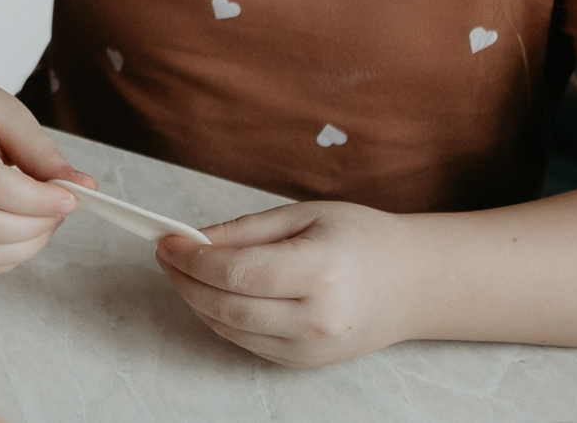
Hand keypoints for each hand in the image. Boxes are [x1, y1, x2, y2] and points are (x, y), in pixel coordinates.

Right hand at [0, 71, 92, 274]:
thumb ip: (41, 151)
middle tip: (60, 210)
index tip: (70, 197)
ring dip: (25, 247)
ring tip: (44, 221)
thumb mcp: (5, 111)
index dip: (36, 200)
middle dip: (35, 227)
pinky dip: (7, 258)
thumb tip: (83, 187)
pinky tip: (22, 234)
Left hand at [157, 200, 419, 366]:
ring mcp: (312, 347)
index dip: (192, 259)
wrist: (412, 284)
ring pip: (232, 330)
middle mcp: (317, 318)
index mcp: (320, 273)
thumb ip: (245, 231)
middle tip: (165, 254)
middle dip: (185, 281)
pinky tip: (211, 293)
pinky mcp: (306, 362)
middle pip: (227, 307)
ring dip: (196, 301)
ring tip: (182, 271)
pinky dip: (221, 319)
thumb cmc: (361, 239)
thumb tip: (194, 239)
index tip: (166, 240)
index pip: (236, 273)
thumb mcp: (304, 215)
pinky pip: (248, 342)